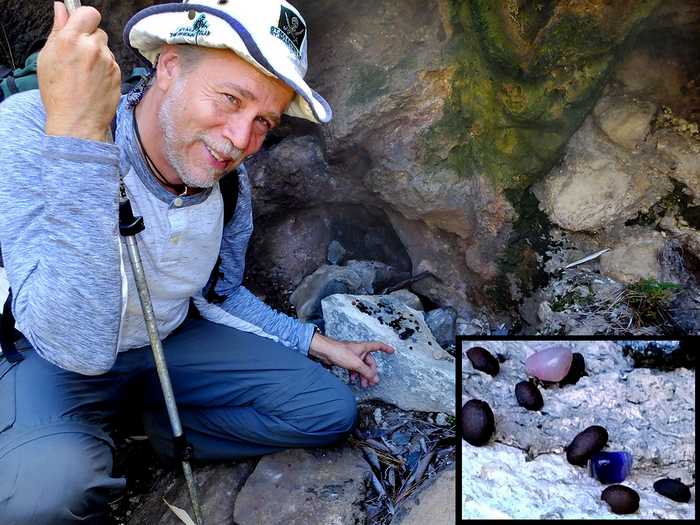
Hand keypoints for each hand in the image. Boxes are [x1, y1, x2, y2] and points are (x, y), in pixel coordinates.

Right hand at [38, 2, 120, 140]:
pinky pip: (112, 64)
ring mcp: (108, 62)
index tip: (80, 26)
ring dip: (98, 55)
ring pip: (106, 48)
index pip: (88, 12)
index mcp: (71, 40)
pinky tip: (94, 82)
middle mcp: (92, 48)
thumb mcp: (48, 58)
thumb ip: (58, 30)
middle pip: (98, 31)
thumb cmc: (58, 93)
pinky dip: (105, 69)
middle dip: (90, 39)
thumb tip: (62, 9)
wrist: (77, 122)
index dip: (84, 18)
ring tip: (85, 73)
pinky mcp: (118, 74)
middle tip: (79, 56)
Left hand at [309, 332, 394, 387]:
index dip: (386, 348)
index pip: (378, 346)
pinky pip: (354, 368)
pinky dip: (355, 374)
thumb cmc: (339, 351)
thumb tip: (375, 378)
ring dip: (363, 375)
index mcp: (364, 347)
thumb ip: (366, 372)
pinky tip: (353, 379)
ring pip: (362, 366)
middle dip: (371, 372)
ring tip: (363, 384)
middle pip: (369, 362)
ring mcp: (353, 355)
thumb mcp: (356, 364)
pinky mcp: (346, 360)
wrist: (325, 351)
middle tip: (372, 382)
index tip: (392, 351)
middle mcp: (359, 350)